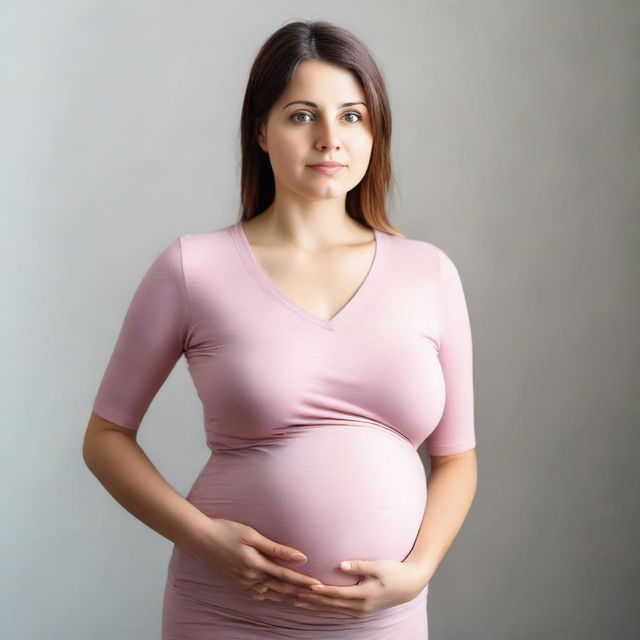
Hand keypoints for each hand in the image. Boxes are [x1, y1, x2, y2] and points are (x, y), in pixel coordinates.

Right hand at [197, 518, 322, 598]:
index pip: (286, 576)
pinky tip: (279, 599)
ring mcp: (243, 583)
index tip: (319, 585)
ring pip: (271, 595)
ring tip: (305, 602)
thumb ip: (277, 548)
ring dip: (289, 599)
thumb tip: (300, 556)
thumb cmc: (227, 530)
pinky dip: (272, 598)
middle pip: (281, 589)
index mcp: (255, 565)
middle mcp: (250, 578)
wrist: (201, 538)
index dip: (303, 581)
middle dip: (300, 594)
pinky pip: (259, 595)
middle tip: (317, 597)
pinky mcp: (238, 584)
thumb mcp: (253, 535)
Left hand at [251, 559, 430, 617]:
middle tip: (290, 594)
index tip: (304, 586)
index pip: (336, 593)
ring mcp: (359, 611)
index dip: (319, 590)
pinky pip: (337, 611)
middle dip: (309, 600)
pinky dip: (323, 609)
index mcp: (364, 595)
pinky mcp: (359, 610)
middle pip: (329, 605)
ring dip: (312, 607)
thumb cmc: (395, 572)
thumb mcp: (380, 566)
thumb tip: (341, 564)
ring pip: (331, 610)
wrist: (410, 585)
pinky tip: (312, 606)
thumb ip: (360, 565)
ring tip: (294, 601)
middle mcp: (359, 606)